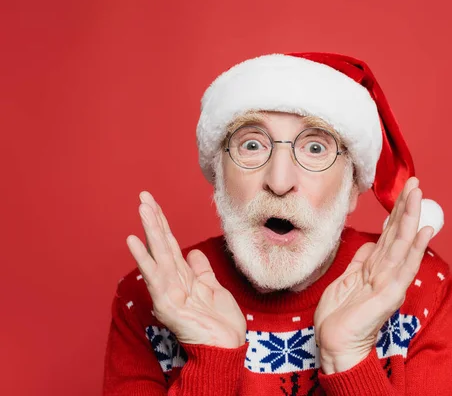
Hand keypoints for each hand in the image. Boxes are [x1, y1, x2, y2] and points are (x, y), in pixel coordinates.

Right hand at [126, 191, 245, 347]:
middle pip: (162, 245)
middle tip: (143, 196)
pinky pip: (155, 277)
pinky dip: (144, 259)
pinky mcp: (166, 304)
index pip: (171, 244)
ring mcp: (167, 292)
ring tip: (141, 209)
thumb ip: (202, 271)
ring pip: (158, 255)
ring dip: (149, 231)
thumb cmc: (220, 323)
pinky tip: (133, 241)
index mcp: (184, 277)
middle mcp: (173, 282)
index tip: (153, 203)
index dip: (163, 223)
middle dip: (153, 220)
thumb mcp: (214, 289)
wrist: (226, 347)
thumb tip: (193, 253)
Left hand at [314, 177, 433, 373]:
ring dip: (411, 218)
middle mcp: (386, 272)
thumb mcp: (346, 280)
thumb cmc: (339, 316)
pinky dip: (415, 248)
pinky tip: (423, 231)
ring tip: (418, 195)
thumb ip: (361, 261)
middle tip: (415, 182)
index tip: (404, 190)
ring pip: (403, 244)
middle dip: (407, 207)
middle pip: (399, 234)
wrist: (334, 344)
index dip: (396, 212)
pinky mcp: (389, 295)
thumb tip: (371, 242)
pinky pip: (404, 268)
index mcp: (376, 268)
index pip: (390, 234)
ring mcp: (390, 283)